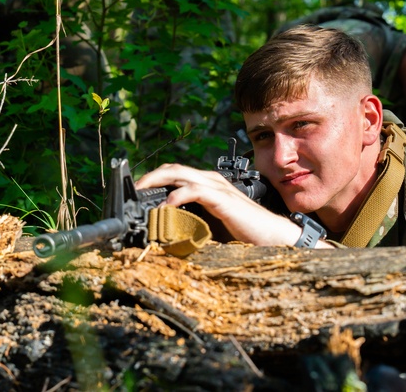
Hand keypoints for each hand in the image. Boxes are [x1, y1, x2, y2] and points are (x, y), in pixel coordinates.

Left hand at [135, 164, 325, 246]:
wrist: (272, 235)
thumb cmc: (244, 231)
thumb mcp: (211, 225)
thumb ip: (192, 221)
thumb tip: (167, 229)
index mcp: (207, 185)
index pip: (175, 174)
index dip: (154, 179)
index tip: (136, 192)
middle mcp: (210, 181)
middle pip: (173, 169)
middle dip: (150, 177)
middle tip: (133, 189)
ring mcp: (217, 188)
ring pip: (181, 174)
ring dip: (158, 182)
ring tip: (142, 192)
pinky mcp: (223, 199)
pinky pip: (196, 190)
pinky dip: (178, 196)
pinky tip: (167, 205)